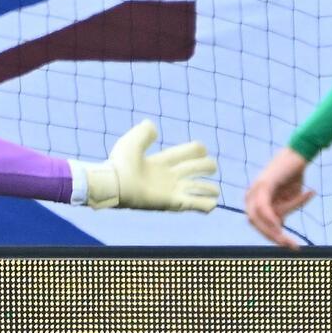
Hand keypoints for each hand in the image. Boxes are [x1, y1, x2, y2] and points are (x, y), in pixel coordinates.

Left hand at [81, 121, 218, 211]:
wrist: (116, 184)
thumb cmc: (121, 163)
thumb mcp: (133, 140)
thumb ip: (144, 132)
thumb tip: (153, 127)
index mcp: (161, 162)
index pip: (184, 154)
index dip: (196, 149)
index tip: (202, 149)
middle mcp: (168, 176)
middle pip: (194, 169)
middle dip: (206, 167)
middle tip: (212, 167)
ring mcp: (171, 190)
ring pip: (196, 189)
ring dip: (208, 189)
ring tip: (215, 191)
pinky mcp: (172, 202)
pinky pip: (192, 205)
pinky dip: (204, 205)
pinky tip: (213, 204)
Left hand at [244, 149, 313, 247]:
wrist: (300, 155)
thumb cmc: (294, 176)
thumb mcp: (288, 200)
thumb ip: (281, 212)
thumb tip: (278, 227)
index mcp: (254, 200)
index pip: (257, 223)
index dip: (270, 234)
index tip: (285, 244)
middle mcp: (250, 195)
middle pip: (254, 222)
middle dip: (271, 236)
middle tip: (289, 245)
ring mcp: (255, 189)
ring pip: (258, 217)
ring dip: (274, 231)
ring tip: (288, 240)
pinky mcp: (264, 184)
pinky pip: (263, 207)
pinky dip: (270, 218)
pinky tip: (279, 226)